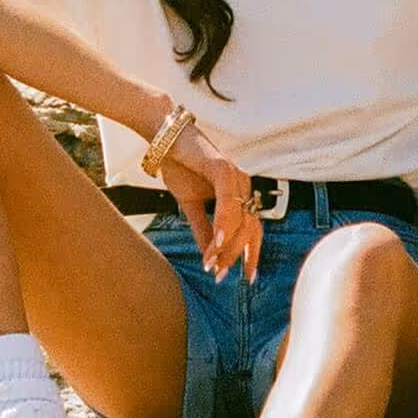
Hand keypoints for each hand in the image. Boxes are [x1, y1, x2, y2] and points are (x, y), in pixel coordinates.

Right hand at [163, 122, 263, 283]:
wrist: (164, 140)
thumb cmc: (179, 167)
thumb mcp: (192, 205)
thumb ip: (203, 229)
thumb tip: (211, 256)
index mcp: (239, 193)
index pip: (253, 229)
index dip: (252, 253)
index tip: (247, 278)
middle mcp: (244, 185)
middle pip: (249, 229)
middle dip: (236, 256)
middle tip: (217, 275)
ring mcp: (236, 177)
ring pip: (241, 220)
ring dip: (226, 246)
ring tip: (211, 264)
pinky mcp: (224, 169)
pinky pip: (228, 203)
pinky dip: (223, 225)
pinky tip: (217, 244)